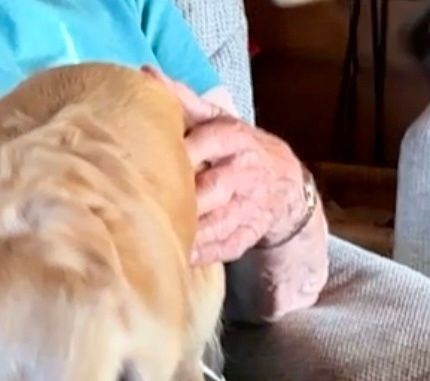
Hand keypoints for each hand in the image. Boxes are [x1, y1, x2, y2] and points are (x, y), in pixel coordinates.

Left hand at [143, 68, 306, 265]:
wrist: (283, 183)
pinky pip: (225, 246)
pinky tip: (180, 256)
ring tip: (160, 239)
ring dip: (189, 233)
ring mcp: (249, 206)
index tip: (148, 163)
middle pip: (210, 189)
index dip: (179, 154)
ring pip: (217, 223)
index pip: (204, 144)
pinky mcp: (249, 233)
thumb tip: (146, 75)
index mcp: (234, 139)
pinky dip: (203, 253)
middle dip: (183, 201)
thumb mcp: (215, 119)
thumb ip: (183, 101)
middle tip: (149, 208)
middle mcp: (244, 173)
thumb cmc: (234, 148)